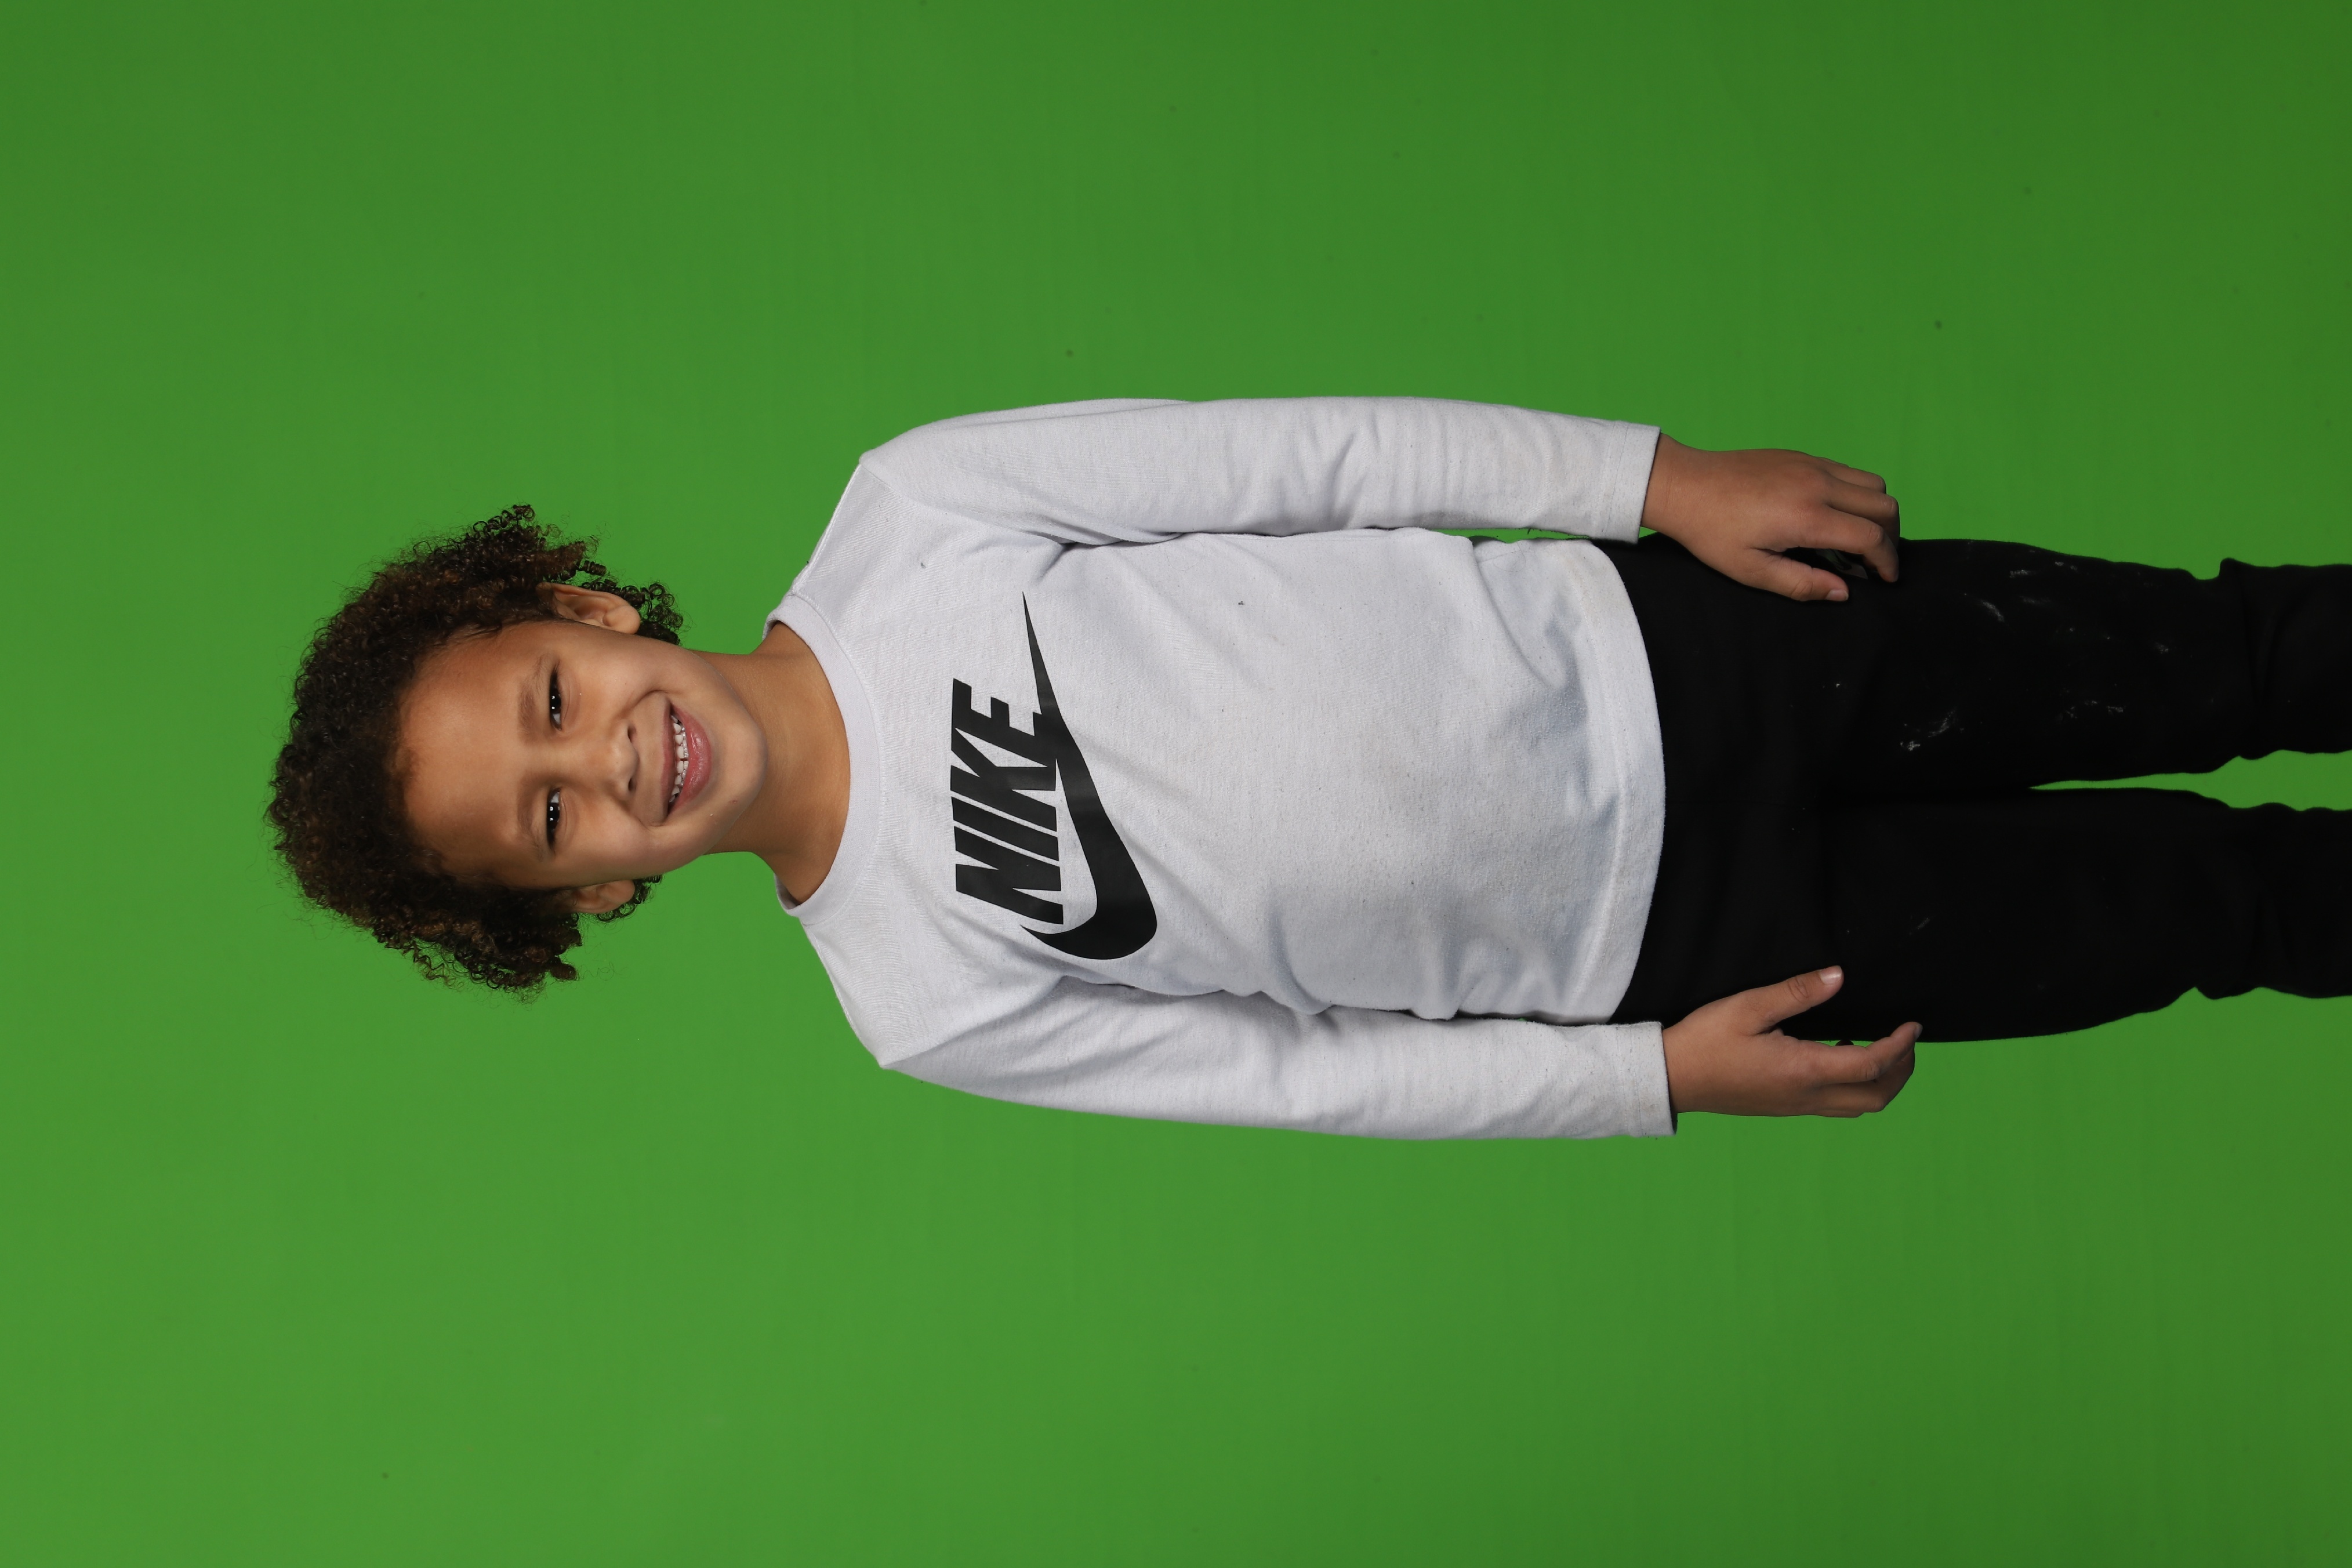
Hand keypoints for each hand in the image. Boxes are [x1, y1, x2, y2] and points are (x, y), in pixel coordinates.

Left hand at [1639, 434, 1900, 601]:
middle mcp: (1818, 485)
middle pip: (1885, 506)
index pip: (1872, 537)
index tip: (1886, 579)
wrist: (1684, 486)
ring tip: (1858, 537)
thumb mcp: (1751, 570)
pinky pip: (1849, 471)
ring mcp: (1812, 465)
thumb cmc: (1711, 532)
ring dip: (1877, 511)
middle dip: (1890, 537)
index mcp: (1807, 517)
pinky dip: (1857, 493)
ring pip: (1874, 483)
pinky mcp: (1803, 456)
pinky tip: (1834, 514)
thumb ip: (1802, 584)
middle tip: (1874, 561)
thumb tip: (1843, 591)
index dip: (1887, 562)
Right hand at [1661, 966, 1919, 1117]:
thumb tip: (1838, 978)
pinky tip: (1840, 1057)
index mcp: (1803, 1070)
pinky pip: (1837, 1105)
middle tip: (1907, 1040)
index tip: (1912, 1025)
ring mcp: (1796, 1106)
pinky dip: (1856, 1086)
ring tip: (1882, 1049)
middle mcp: (1806, 1096)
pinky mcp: (1785, 1107)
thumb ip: (1797, 993)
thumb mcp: (1748, 1007)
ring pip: (1859, 1106)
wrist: (1672, 1078)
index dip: (1900, 1045)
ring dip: (1882, 1082)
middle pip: (1876, 1096)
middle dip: (1901, 1070)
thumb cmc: (1705, 1041)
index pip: (1871, 1064)